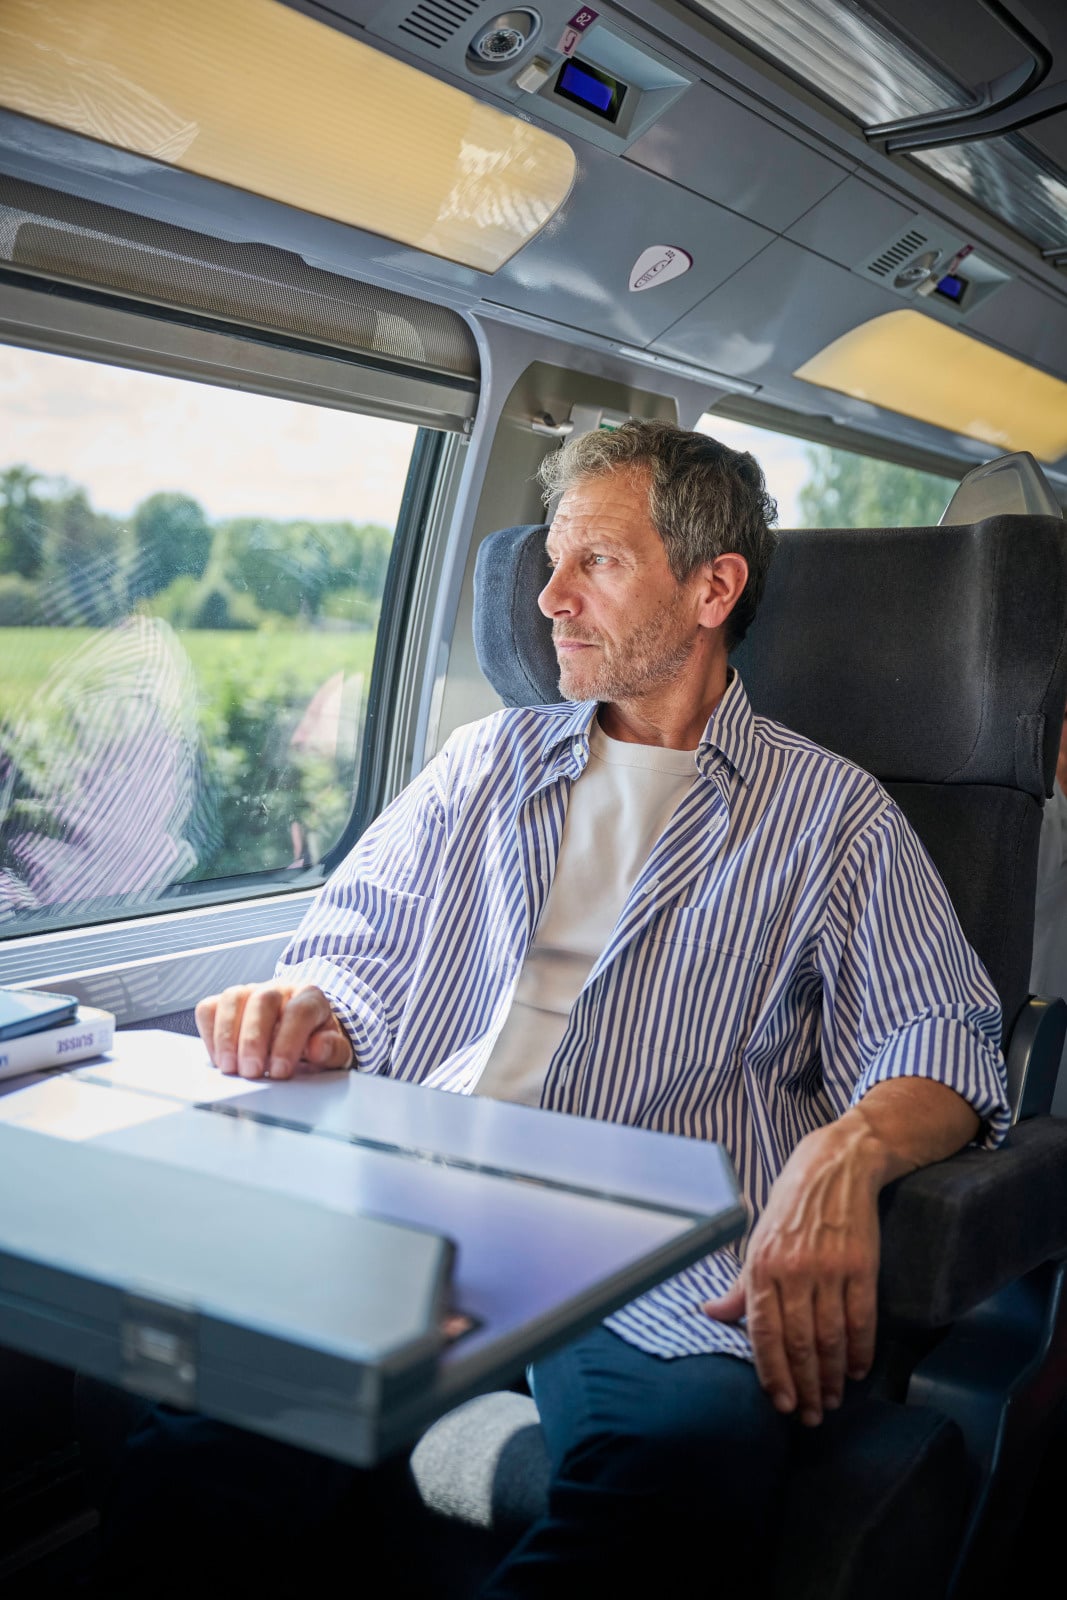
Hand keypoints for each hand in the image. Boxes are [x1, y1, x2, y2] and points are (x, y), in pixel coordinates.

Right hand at [194, 982, 353, 1078]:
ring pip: (233, 999)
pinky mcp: (228, 1004)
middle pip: (262, 1000)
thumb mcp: (335, 1052)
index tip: (280, 1072)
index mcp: (311, 998)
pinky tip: (219, 1058)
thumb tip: (319, 1048)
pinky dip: (210, 1033)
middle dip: (254, 1039)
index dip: (288, 1041)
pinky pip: (210, 1008)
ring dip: (227, 1036)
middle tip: (252, 1072)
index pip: (299, 1011)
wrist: (304, 1035)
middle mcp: (280, 989)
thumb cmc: (318, 1045)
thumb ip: (332, 1050)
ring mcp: (251, 992)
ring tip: (230, 1068)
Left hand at [702, 1115, 880, 1426]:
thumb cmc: (791, 1206)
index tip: (781, 1404)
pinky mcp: (861, 1265)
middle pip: (799, 1343)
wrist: (835, 1166)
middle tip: (811, 1416)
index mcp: (761, 1266)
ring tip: (833, 1399)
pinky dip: (861, 1350)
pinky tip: (857, 1369)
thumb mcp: (756, 1241)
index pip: (763, 1333)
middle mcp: (793, 1270)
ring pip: (830, 1337)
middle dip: (805, 1387)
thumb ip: (740, 1286)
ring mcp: (829, 1269)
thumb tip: (711, 1314)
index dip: (773, 1373)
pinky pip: (862, 1318)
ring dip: (832, 1376)